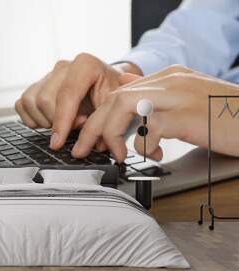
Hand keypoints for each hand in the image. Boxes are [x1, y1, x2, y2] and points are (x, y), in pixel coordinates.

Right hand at [14, 53, 141, 148]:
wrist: (108, 85)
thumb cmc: (112, 95)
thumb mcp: (114, 107)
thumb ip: (101, 122)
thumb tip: (86, 143)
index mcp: (85, 64)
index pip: (67, 95)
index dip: (62, 122)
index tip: (59, 142)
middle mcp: (63, 66)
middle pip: (44, 100)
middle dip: (57, 122)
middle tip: (77, 127)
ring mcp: (48, 74)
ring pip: (30, 102)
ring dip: (45, 121)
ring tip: (66, 123)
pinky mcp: (36, 84)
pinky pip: (22, 104)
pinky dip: (32, 119)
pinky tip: (50, 121)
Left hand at [71, 65, 238, 161]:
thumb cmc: (223, 117)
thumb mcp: (185, 106)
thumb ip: (156, 103)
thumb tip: (127, 104)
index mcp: (166, 79)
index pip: (118, 92)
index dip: (98, 117)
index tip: (89, 139)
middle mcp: (169, 81)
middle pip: (115, 98)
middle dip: (93, 127)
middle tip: (83, 150)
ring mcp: (178, 95)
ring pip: (124, 105)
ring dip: (111, 133)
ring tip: (116, 154)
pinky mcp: (189, 115)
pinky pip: (151, 127)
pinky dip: (144, 145)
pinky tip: (155, 155)